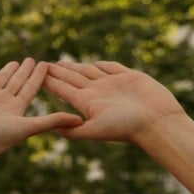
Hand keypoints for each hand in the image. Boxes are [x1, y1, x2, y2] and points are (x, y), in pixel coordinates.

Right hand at [0, 58, 82, 162]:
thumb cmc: (0, 136)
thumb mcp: (30, 126)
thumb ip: (53, 120)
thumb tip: (80, 121)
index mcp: (16, 108)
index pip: (30, 88)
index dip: (39, 77)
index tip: (47, 66)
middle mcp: (3, 100)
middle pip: (17, 82)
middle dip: (26, 71)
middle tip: (34, 60)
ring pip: (2, 78)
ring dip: (9, 70)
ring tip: (18, 62)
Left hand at [44, 60, 185, 145]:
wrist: (156, 122)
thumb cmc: (126, 127)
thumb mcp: (95, 129)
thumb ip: (73, 130)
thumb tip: (51, 130)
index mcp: (87, 103)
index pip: (63, 89)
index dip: (50, 81)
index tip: (36, 74)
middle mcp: (97, 93)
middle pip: (72, 79)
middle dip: (58, 71)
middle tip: (42, 65)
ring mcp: (113, 85)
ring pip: (89, 72)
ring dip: (75, 67)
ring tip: (61, 63)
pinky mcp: (130, 77)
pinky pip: (113, 68)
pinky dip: (104, 65)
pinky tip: (95, 63)